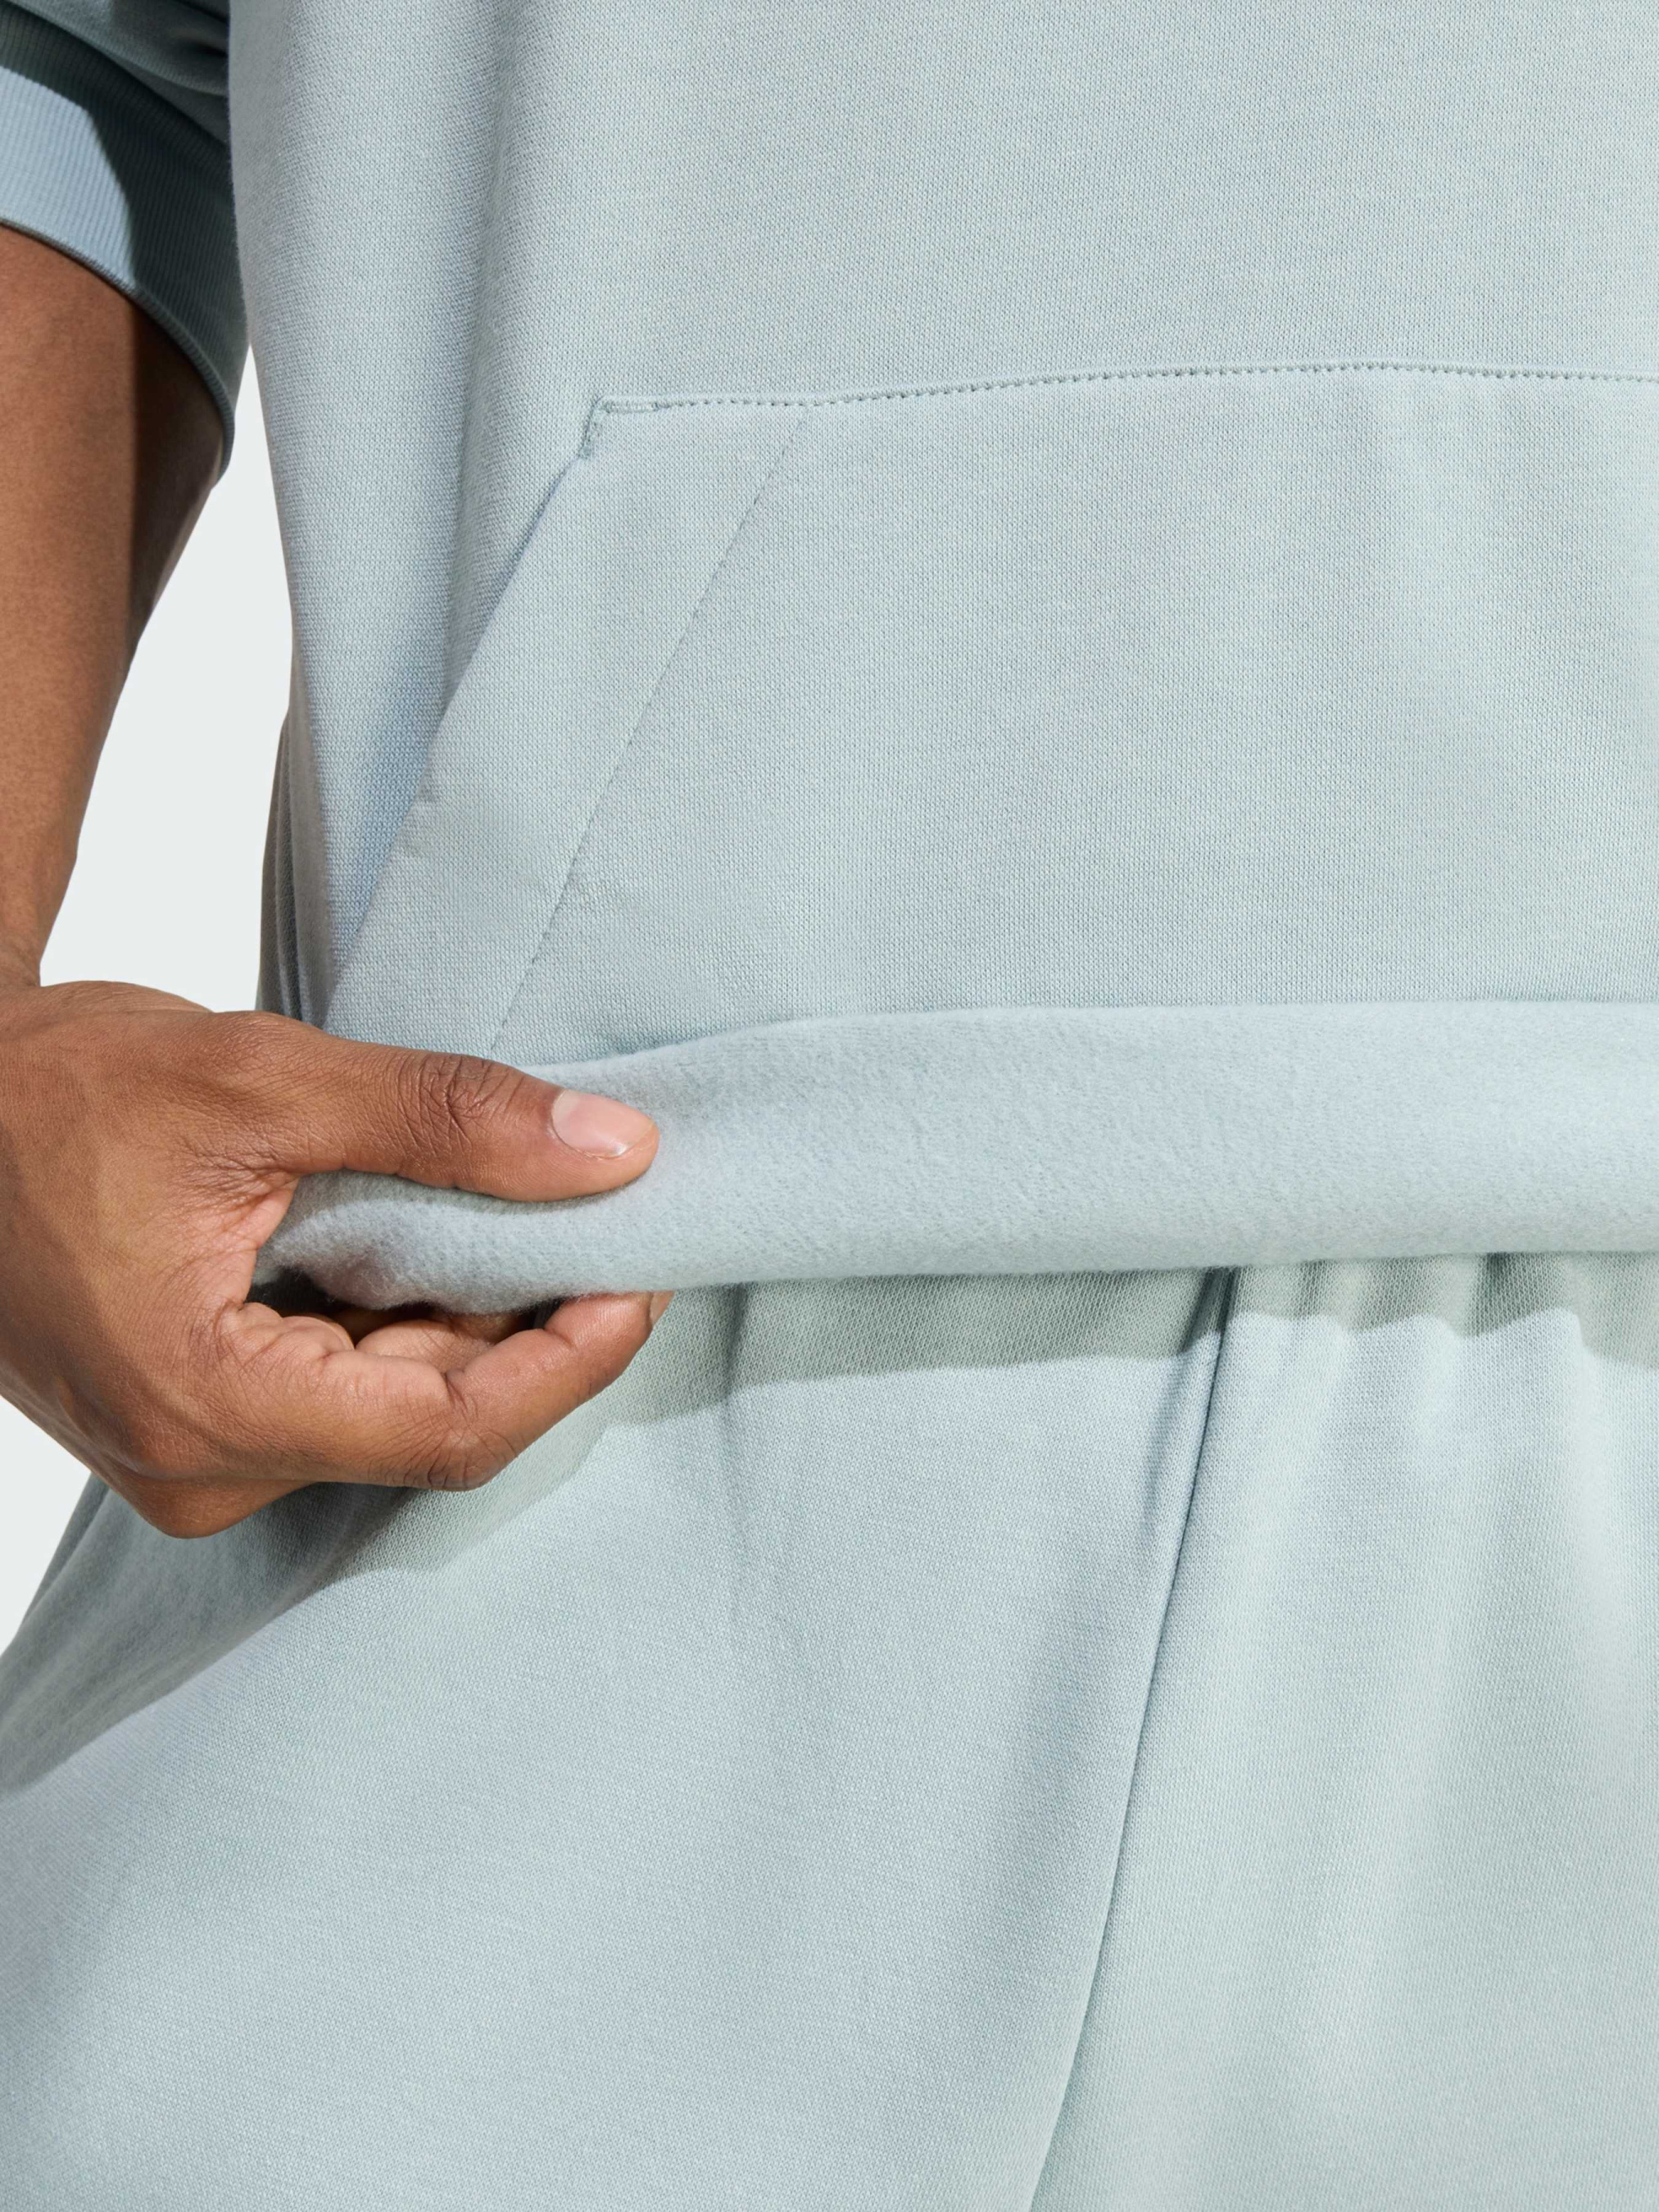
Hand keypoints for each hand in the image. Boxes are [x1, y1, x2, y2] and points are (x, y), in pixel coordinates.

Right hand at [0, 979, 670, 1537]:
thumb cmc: (57, 1091)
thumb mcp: (261, 1080)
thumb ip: (443, 1119)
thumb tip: (614, 1150)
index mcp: (205, 1405)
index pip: (452, 1431)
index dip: (570, 1360)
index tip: (640, 1274)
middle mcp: (200, 1465)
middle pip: (433, 1423)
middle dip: (534, 1326)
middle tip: (605, 1215)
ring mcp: (194, 1454)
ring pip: (396, 1408)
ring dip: (474, 1318)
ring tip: (529, 1209)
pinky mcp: (197, 1420)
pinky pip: (345, 1392)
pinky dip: (410, 1319)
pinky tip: (440, 1238)